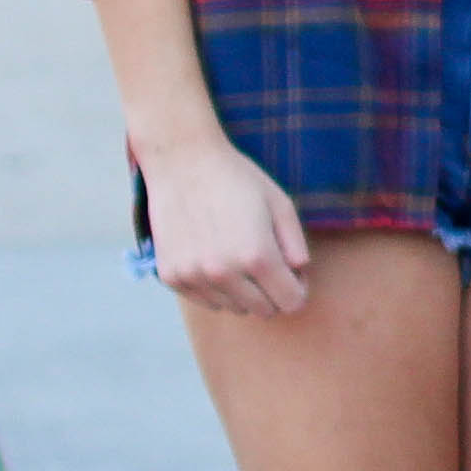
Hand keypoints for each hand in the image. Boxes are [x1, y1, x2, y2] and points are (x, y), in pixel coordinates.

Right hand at [140, 134, 311, 315]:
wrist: (181, 160)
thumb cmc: (236, 178)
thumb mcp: (280, 204)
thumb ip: (296, 246)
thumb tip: (299, 276)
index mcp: (257, 256)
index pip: (291, 303)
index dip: (298, 289)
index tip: (291, 272)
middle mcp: (224, 273)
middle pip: (264, 310)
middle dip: (272, 292)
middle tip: (264, 262)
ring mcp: (194, 276)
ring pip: (234, 308)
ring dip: (242, 291)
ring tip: (235, 254)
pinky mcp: (171, 275)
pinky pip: (205, 300)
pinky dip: (214, 288)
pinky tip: (212, 256)